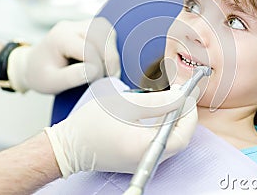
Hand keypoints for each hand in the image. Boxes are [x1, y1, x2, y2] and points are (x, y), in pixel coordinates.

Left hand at [7, 18, 119, 92]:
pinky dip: (110, 48)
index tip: (95, 84)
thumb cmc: (41, 75)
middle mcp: (71, 26)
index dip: (96, 69)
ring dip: (112, 52)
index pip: (88, 49)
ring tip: (108, 70)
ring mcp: (80, 25)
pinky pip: (107, 33)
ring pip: (107, 31)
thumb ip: (70, 77)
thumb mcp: (51, 82)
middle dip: (109, 58)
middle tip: (109, 77)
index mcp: (60, 37)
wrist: (33, 65)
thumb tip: (94, 72)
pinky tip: (105, 62)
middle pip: (101, 35)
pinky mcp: (88, 28)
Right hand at [44, 86, 198, 176]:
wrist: (67, 146)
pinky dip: (161, 127)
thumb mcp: (125, 105)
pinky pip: (157, 143)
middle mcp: (146, 160)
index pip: (182, 136)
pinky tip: (156, 112)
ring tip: (169, 99)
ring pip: (168, 140)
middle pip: (178, 139)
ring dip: (173, 119)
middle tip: (180, 94)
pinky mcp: (135, 159)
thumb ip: (157, 102)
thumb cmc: (90, 125)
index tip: (188, 96)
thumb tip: (180, 97)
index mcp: (144, 148)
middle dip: (183, 115)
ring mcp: (141, 161)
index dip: (190, 115)